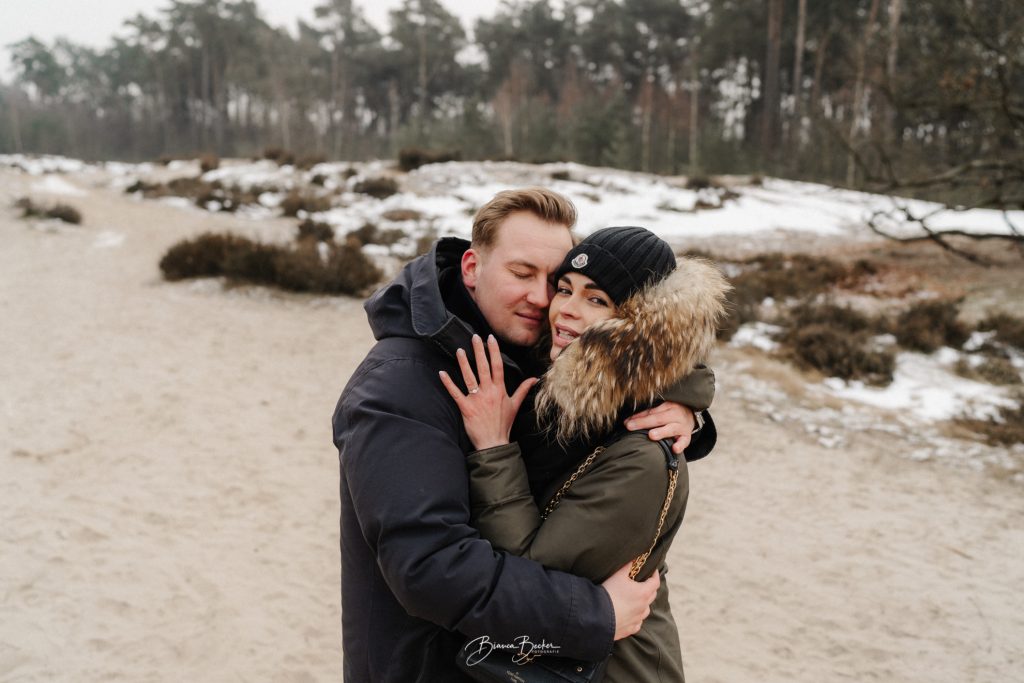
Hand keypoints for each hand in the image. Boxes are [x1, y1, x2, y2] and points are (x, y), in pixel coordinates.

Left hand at [439, 334, 537, 450]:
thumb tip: (534, 378)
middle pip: (483, 367)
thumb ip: (523, 390)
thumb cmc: (504, 424)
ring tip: (460, 350)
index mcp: (500, 390)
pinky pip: (455, 393)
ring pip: (469, 377)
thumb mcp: (515, 405)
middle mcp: (489, 392)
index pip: (497, 366)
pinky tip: (442, 373)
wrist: (494, 443)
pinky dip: (448, 383)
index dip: (494, 351)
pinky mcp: (466, 408)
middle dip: (479, 351)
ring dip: (464, 363)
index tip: (490, 339)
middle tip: (475, 337)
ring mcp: (477, 399)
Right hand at [601, 561, 658, 639]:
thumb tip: (634, 557)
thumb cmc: (610, 593)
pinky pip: (637, 623)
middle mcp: (643, 607)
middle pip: (652, 596)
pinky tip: (630, 615)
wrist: (598, 616)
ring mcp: (637, 619)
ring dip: (644, 604)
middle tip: (645, 583)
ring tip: (637, 600)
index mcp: (643, 593)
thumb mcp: (618, 575)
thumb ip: (627, 565)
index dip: (655, 575)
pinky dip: (636, 618)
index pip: (655, 582)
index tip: (653, 571)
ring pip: (646, 611)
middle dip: (650, 588)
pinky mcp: (630, 629)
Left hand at [624, 401, 695, 454]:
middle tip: (630, 427)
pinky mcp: (687, 437)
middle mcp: (675, 415)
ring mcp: (682, 426)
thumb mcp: (662, 410)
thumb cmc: (672, 414)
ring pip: (671, 429)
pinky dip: (680, 445)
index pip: (651, 412)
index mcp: (667, 406)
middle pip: (658, 419)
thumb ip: (647, 415)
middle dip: (643, 423)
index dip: (638, 417)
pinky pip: (684, 441)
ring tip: (651, 435)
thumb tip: (627, 422)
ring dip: (661, 432)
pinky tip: (674, 449)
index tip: (626, 423)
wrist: (692, 416)